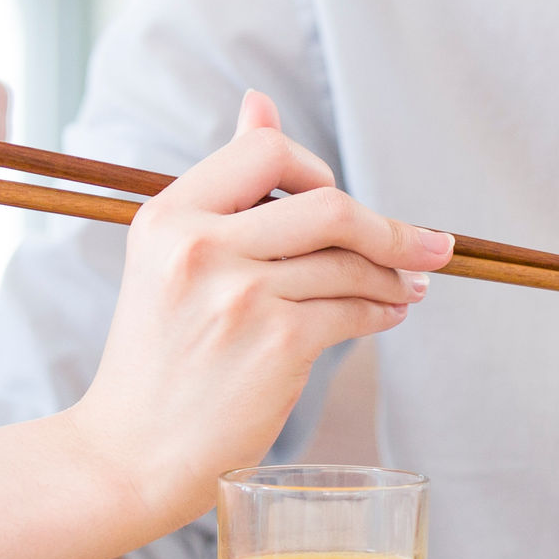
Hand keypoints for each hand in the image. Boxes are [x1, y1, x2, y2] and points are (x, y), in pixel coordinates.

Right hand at [68, 93, 452, 517]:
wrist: (129, 454)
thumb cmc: (155, 361)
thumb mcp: (167, 259)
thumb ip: (222, 187)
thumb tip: (260, 103)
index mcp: (167, 217)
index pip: (264, 153)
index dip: (314, 170)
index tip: (339, 197)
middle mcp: (200, 247)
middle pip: (327, 204)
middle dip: (390, 226)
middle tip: (429, 244)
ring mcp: (240, 295)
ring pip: (349, 262)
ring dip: (395, 276)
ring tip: (410, 287)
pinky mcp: (276, 344)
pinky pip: (354, 311)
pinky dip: (383, 311)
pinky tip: (389, 315)